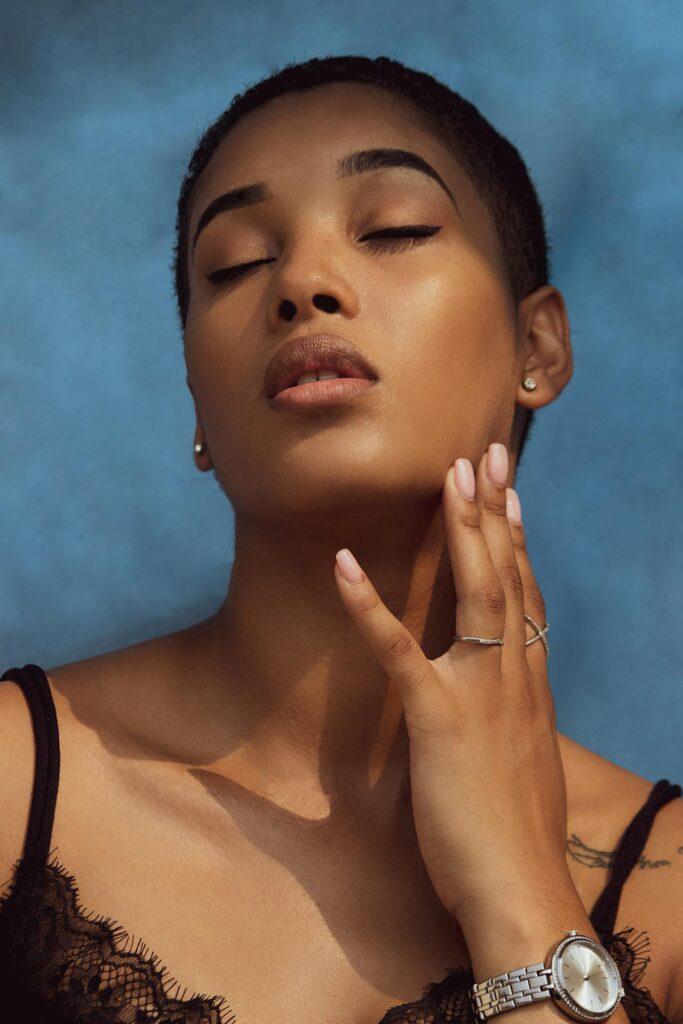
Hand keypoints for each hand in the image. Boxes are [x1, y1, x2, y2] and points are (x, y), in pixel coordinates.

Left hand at [333, 442, 570, 928]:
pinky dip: (368, 606)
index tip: (511, 497)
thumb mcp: (523, 769)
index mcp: (530, 686)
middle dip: (494, 511)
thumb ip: (512, 727)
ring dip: (461, 530)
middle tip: (485, 454)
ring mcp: (480, 690)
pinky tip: (341, 566)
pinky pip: (399, 650)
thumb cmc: (515, 838)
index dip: (517, 543)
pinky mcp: (439, 716)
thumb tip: (502, 714)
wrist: (521, 886)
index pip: (526, 597)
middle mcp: (514, 675)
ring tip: (449, 476)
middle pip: (507, 576)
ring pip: (476, 592)